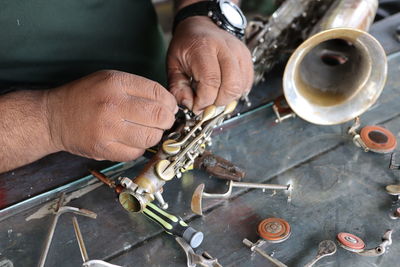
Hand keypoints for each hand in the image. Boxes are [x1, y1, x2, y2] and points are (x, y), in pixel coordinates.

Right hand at [46, 70, 177, 161]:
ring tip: (145, 131)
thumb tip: (168, 105)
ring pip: (150, 138)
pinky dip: (138, 149)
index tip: (169, 108)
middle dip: (167, 121)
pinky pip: (135, 153)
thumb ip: (139, 88)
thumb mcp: (110, 79)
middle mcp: (113, 105)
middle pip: (159, 116)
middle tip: (162, 122)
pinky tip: (131, 141)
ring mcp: (108, 129)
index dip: (170, 103)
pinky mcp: (103, 148)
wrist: (54, 117)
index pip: (159, 93)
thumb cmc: (85, 97)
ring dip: (154, 136)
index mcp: (116, 83)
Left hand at [167, 16, 253, 112]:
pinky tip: (223, 89)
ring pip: (240, 87)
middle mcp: (226, 48)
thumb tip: (190, 106)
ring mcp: (239, 52)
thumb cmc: (186, 46)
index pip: (211, 83)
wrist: (201, 27)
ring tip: (214, 95)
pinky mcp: (247, 58)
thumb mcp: (173, 65)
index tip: (196, 106)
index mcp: (204, 48)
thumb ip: (178, 88)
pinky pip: (247, 84)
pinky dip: (236, 93)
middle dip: (218, 103)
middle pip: (231, 87)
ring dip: (227, 99)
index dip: (204, 101)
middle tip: (207, 104)